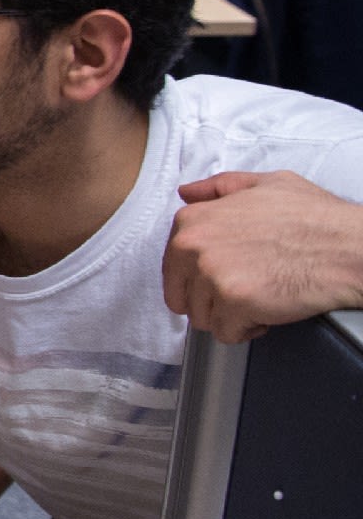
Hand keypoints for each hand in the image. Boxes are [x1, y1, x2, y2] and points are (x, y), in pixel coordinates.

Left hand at [165, 170, 362, 344]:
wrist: (349, 247)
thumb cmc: (314, 219)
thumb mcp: (266, 184)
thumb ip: (220, 188)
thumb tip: (188, 194)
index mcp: (192, 221)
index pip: (172, 266)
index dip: (201, 276)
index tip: (228, 274)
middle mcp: (193, 246)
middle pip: (182, 296)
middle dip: (210, 300)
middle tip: (244, 290)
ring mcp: (212, 275)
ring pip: (202, 317)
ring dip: (230, 315)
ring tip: (261, 297)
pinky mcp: (233, 302)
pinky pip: (226, 333)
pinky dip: (247, 330)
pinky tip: (267, 312)